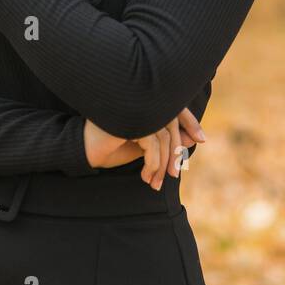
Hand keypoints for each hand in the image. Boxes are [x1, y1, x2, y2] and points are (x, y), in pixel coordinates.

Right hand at [83, 108, 204, 188]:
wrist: (83, 151)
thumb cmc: (112, 146)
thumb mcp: (144, 145)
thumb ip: (166, 140)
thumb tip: (195, 138)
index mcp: (146, 102)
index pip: (175, 108)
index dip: (190, 122)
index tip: (201, 140)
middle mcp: (141, 101)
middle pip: (171, 125)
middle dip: (176, 152)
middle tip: (175, 175)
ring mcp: (133, 110)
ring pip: (162, 137)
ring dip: (162, 164)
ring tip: (155, 183)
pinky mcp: (127, 122)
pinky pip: (151, 144)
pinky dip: (152, 163)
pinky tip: (146, 176)